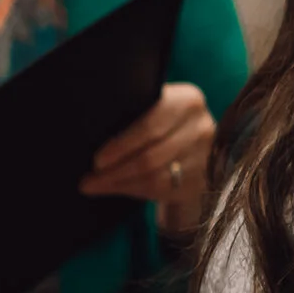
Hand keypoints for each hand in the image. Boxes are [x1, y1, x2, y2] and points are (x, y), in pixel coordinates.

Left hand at [81, 82, 214, 230]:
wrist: (192, 145)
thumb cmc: (161, 121)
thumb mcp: (153, 107)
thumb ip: (133, 115)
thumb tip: (92, 135)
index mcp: (187, 101)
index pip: (150, 127)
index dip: (122, 146)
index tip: (97, 160)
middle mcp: (201, 128)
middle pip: (151, 157)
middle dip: (115, 171)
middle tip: (90, 179)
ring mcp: (203, 158)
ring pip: (155, 178)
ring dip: (121, 184)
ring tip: (96, 185)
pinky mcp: (200, 182)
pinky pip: (161, 191)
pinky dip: (134, 191)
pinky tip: (116, 189)